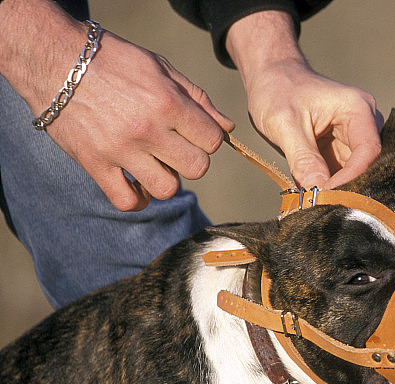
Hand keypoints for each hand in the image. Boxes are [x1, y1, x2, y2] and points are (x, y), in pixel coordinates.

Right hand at [0, 0, 233, 211]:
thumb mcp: (161, 68)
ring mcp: (120, 150)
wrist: (54, 59)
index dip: (208, 138)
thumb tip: (228, 128)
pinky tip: (137, 184)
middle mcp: (147, 129)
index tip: (194, 131)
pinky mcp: (95, 164)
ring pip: (166, 188)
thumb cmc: (113, 61)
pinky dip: (138, 199)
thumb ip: (198, 99)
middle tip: (176, 147)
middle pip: (197, 168)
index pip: (213, 140)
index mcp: (167, 103)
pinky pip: (127, 201)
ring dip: (167, 179)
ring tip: (155, 163)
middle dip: (193, 159)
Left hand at [226, 11, 381, 188]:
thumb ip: (303, 158)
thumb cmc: (277, 90)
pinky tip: (315, 195)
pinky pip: (344, 174)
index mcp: (358, 108)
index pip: (368, 151)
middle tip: (322, 205)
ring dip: (338, 189)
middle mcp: (365, 122)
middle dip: (347, 187)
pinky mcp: (344, 148)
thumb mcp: (284, 124)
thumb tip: (317, 192)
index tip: (326, 196)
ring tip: (316, 202)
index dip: (351, 178)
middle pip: (368, 165)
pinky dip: (330, 186)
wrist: (272, 78)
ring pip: (356, 173)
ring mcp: (356, 136)